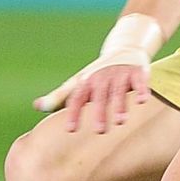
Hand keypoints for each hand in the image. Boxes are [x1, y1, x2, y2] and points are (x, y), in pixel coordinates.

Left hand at [33, 13, 162, 133]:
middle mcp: (102, 77)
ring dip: (120, 105)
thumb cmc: (96, 74)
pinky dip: (143, 90)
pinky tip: (143, 101)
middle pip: (99, 96)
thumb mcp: (77, 83)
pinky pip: (141, 81)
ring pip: (119, 90)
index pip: (77, 98)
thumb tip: (36, 106)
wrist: (124, 49)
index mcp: (86, 82)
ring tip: (121, 121)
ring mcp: (120, 74)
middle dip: (99, 112)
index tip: (71, 130)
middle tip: (99, 131)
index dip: (74, 113)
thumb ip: (58, 97)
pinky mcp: (138, 72)